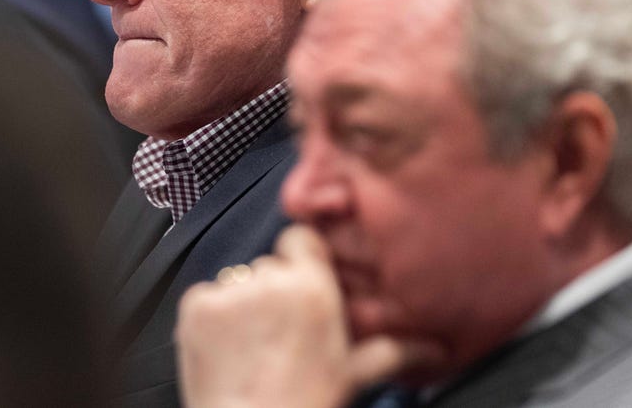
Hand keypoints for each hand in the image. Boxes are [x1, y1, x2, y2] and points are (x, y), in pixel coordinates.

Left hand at [176, 226, 442, 407]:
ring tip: (252, 346)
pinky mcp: (196, 305)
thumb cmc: (305, 403)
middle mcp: (269, 280)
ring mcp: (229, 290)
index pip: (301, 239)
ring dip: (242, 304)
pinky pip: (205, 297)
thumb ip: (394, 351)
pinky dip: (212, 318)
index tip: (302, 283)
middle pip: (269, 266)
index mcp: (312, 288)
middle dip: (273, 291)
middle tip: (280, 332)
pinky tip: (227, 348)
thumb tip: (436, 350)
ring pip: (237, 281)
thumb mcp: (354, 375)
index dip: (301, 260)